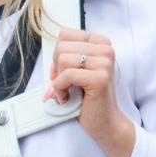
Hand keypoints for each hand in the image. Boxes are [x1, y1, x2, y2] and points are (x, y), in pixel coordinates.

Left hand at [47, 28, 134, 156]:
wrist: (104, 122)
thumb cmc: (89, 98)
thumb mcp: (77, 70)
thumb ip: (66, 56)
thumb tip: (49, 54)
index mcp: (101, 43)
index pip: (65, 34)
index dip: (57, 55)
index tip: (62, 71)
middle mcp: (106, 50)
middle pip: (61, 47)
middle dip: (56, 68)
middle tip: (64, 84)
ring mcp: (105, 63)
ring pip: (63, 60)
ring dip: (58, 81)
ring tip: (67, 92)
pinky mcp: (100, 78)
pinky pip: (67, 76)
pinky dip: (60, 89)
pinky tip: (67, 97)